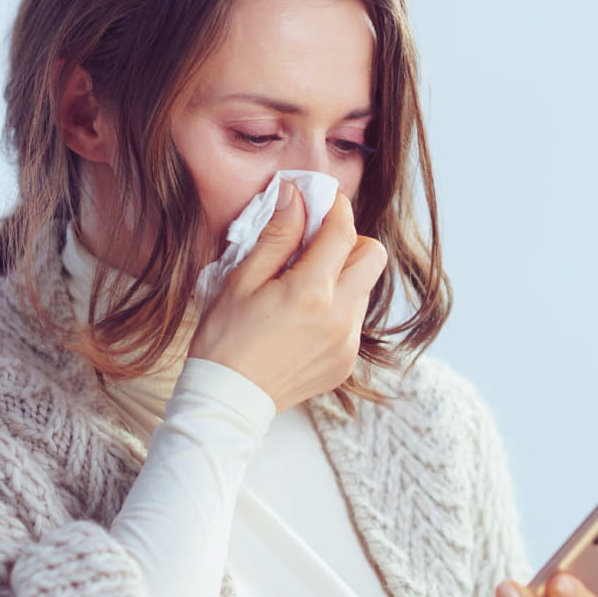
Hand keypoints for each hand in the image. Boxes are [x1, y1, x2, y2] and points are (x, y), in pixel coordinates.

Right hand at [188, 182, 386, 411]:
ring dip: (342, 277)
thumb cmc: (225, 339)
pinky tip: (303, 319)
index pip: (343, 231)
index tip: (322, 202)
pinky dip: (337, 309)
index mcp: (312, 292)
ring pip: (364, 288)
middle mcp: (340, 317)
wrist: (228, 400)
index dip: (335, 208)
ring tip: (302, 288)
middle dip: (348, 242)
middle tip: (314, 247)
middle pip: (372, 256)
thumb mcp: (242, 279)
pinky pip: (354, 320)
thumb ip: (277, 236)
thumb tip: (295, 196)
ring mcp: (348, 343)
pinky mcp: (346, 362)